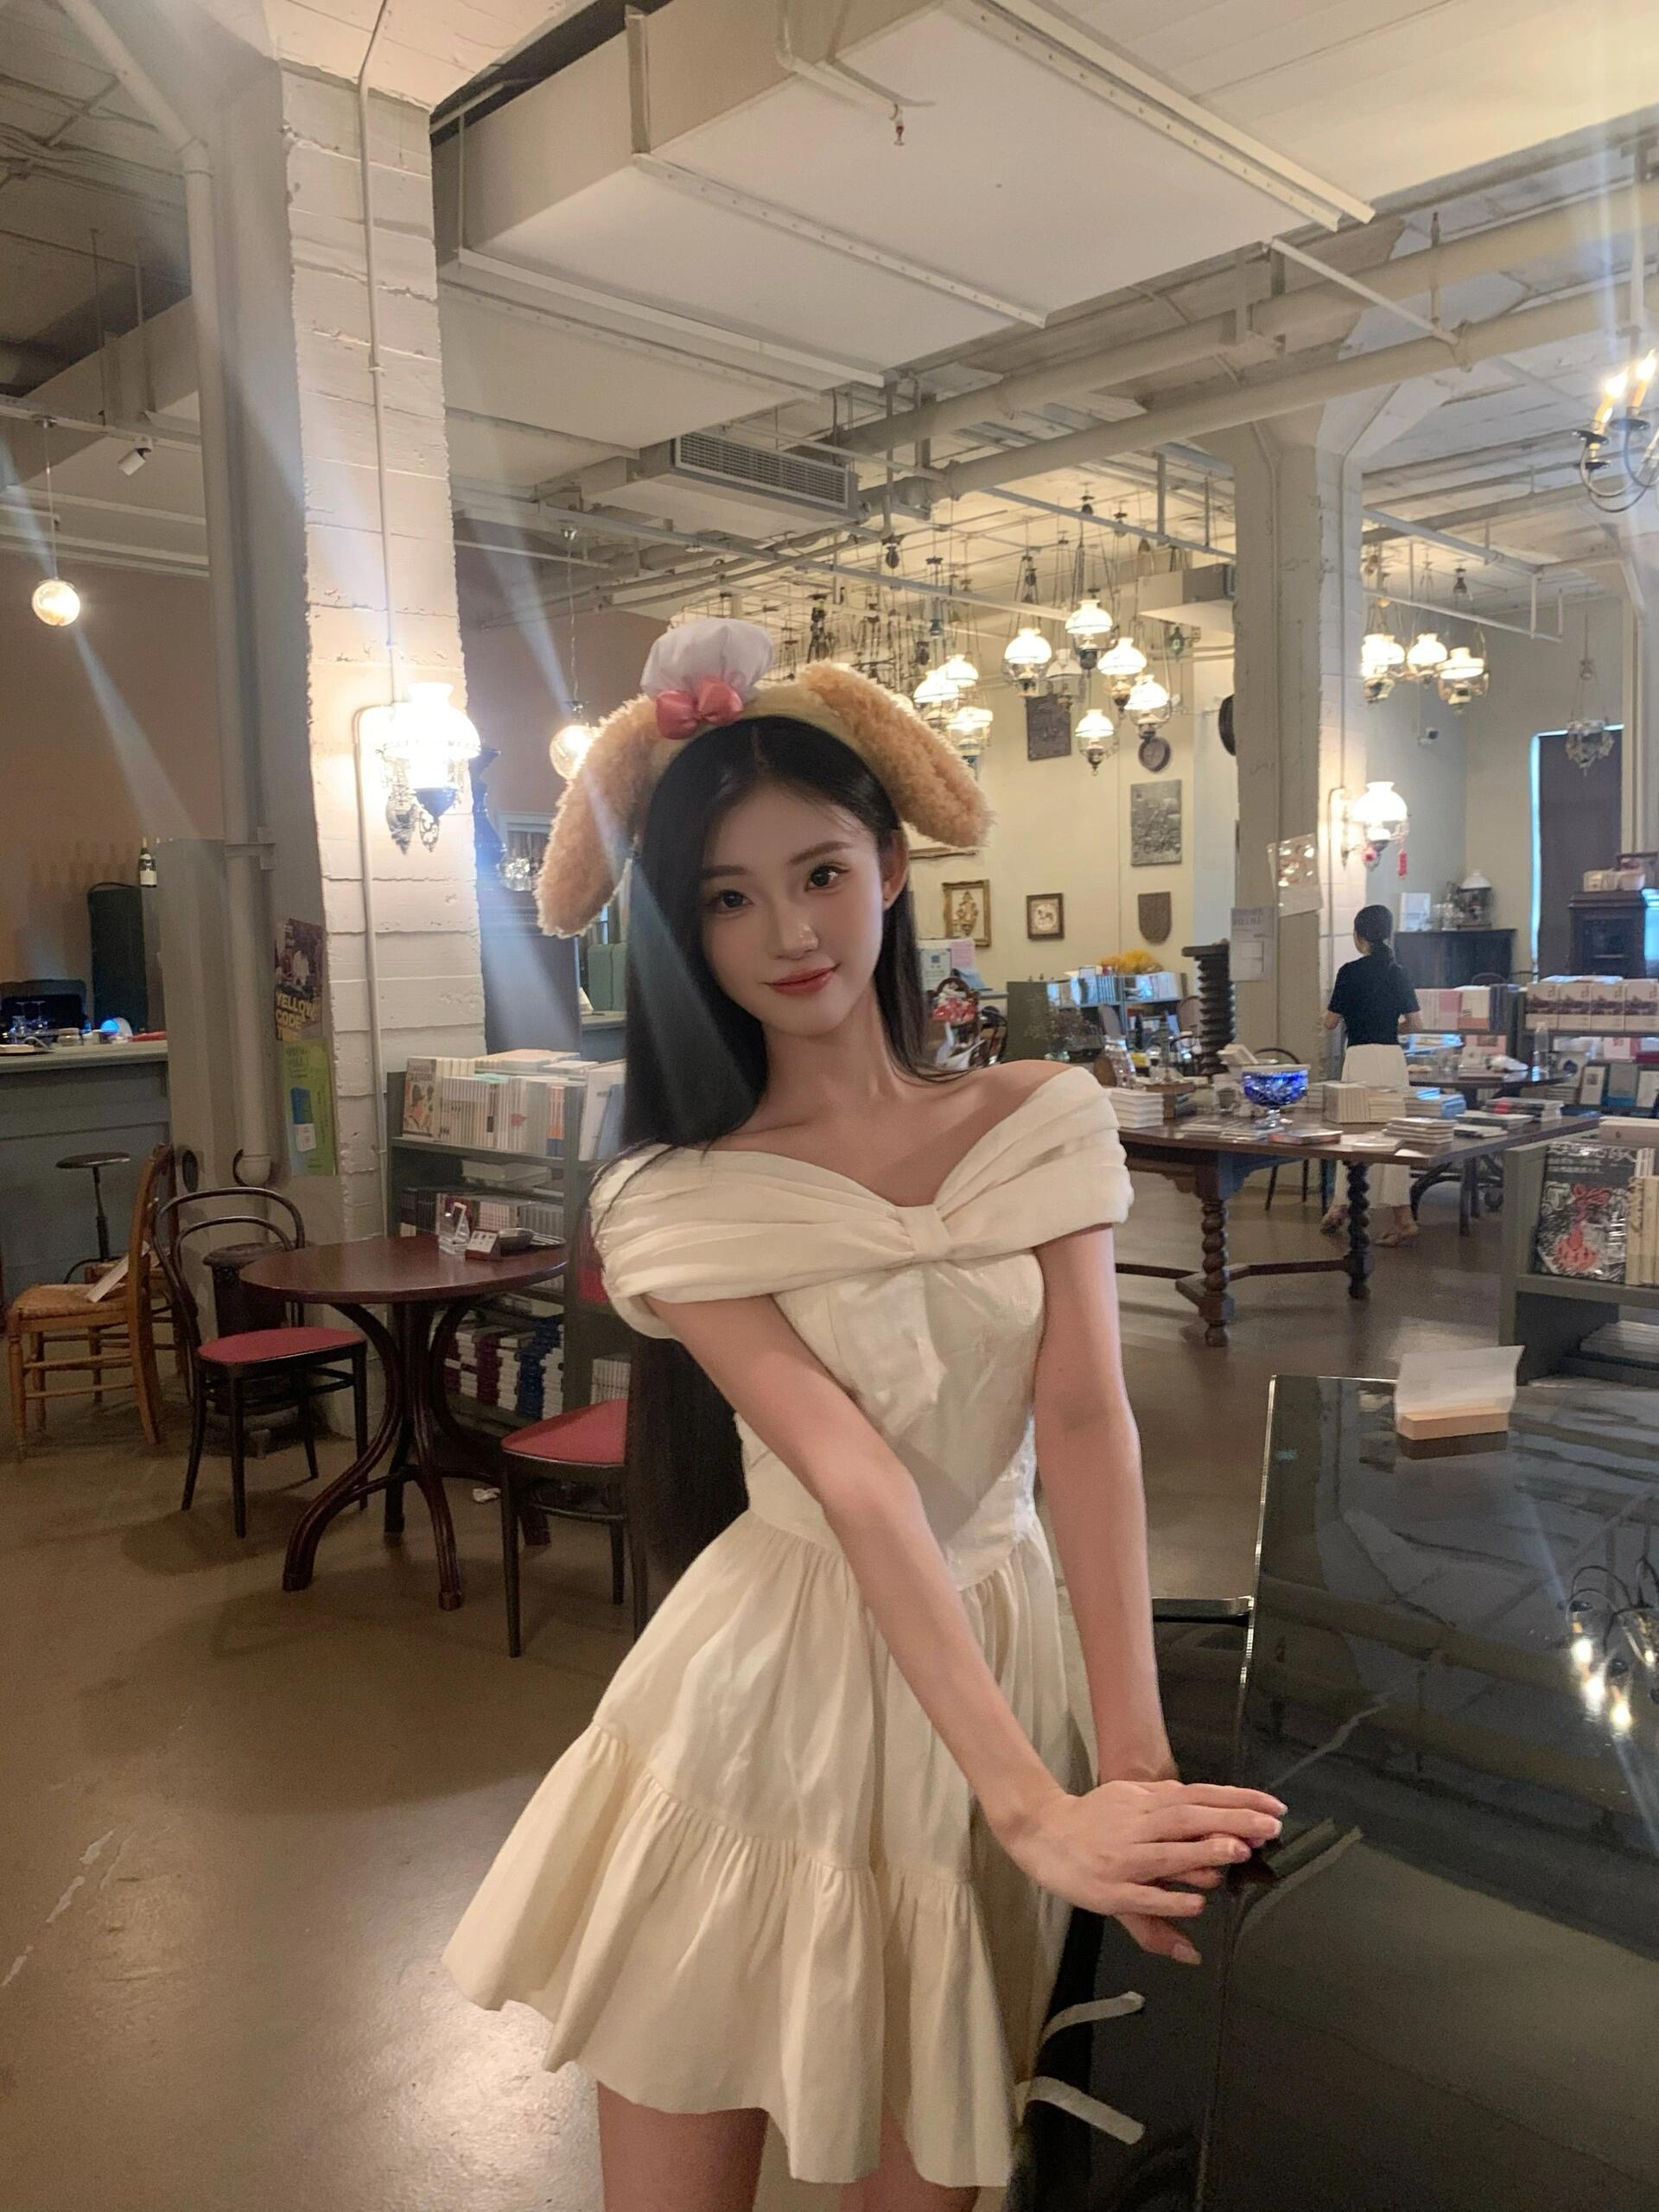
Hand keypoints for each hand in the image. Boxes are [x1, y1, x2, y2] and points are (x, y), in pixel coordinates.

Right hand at [997, 1778, 1283, 1943]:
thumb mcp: (1130, 1803)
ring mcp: (1125, 1858)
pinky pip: (1145, 1896)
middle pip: (1189, 1819)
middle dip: (1232, 1820)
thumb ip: (1170, 1809)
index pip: (1198, 1797)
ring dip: (1205, 1852)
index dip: (1236, 1799)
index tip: (1272, 1806)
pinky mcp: (1111, 1890)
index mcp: (1145, 1803)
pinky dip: (1170, 1898)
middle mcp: (1138, 1826)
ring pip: (1169, 1854)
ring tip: (1239, 1850)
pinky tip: (1197, 1903)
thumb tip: (1210, 1815)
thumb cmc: (1092, 1821)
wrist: (1042, 1832)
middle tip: (1269, 1826)